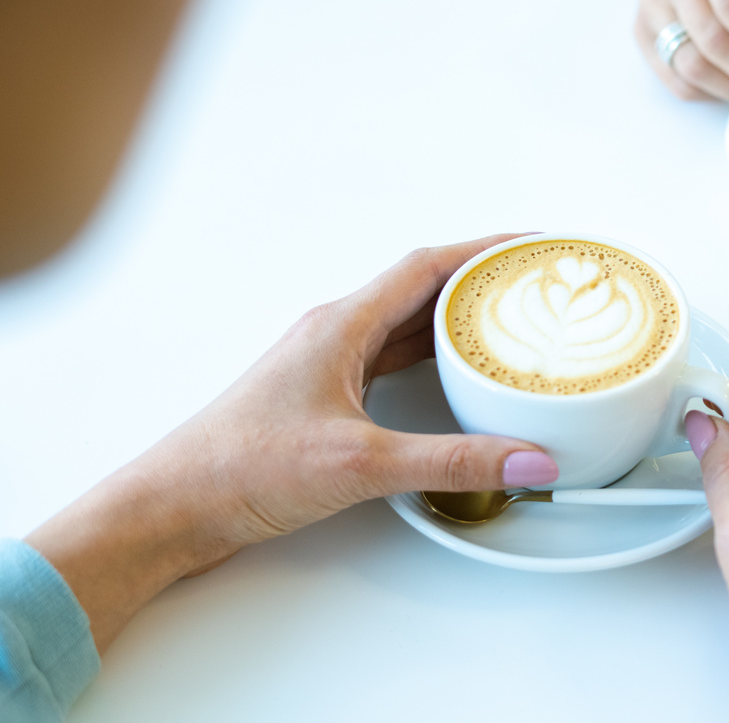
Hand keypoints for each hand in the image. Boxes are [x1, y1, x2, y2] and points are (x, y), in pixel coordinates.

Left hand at [27, 234, 556, 651]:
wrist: (171, 508)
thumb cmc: (239, 470)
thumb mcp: (360, 463)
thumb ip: (451, 462)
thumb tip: (528, 461)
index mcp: (341, 325)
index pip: (427, 266)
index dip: (484, 250)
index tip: (530, 245)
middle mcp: (335, 334)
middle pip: (421, 289)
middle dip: (480, 282)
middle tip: (532, 283)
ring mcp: (327, 365)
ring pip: (406, 325)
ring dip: (456, 320)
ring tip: (509, 323)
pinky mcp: (323, 400)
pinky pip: (390, 360)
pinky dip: (431, 358)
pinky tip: (454, 377)